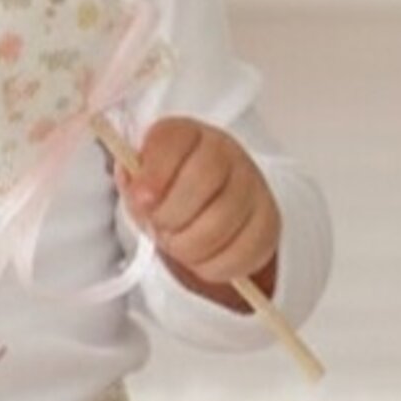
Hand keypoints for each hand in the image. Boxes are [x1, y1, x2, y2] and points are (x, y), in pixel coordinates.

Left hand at [118, 116, 281, 304]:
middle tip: (159, 226)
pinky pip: (240, 253)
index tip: (140, 199)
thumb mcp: (140, 180)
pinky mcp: (268, 221)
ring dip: (187, 245)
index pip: (175, 142)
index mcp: (187, 134)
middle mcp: (226, 153)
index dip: (156, 172)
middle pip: (202, 179)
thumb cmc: (166, 191)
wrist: (204, 207)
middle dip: (170, 215)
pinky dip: (212, 265)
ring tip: (177, 241)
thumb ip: (133, 181)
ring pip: (220, 223)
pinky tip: (200, 255)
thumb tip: (137, 191)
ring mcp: (253, 185)